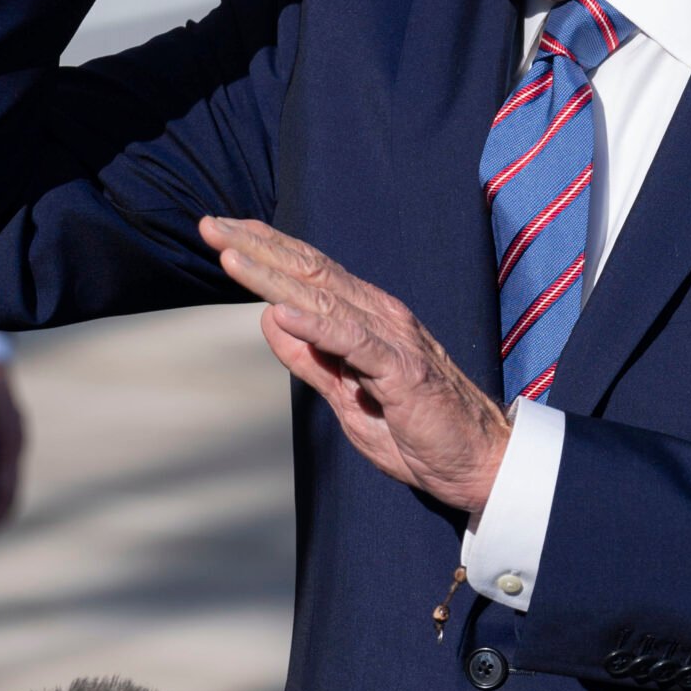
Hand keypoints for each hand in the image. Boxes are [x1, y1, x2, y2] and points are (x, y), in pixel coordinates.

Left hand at [200, 217, 509, 511]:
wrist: (480, 465)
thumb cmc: (418, 433)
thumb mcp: (347, 399)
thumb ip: (311, 360)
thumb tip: (270, 320)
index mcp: (367, 319)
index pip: (309, 273)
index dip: (264, 249)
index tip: (221, 232)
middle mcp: (380, 317)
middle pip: (310, 272)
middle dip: (257, 247)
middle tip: (210, 225)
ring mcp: (393, 340)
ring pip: (323, 299)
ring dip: (273, 276)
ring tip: (230, 256)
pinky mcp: (403, 372)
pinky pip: (353, 344)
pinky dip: (316, 327)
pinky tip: (282, 313)